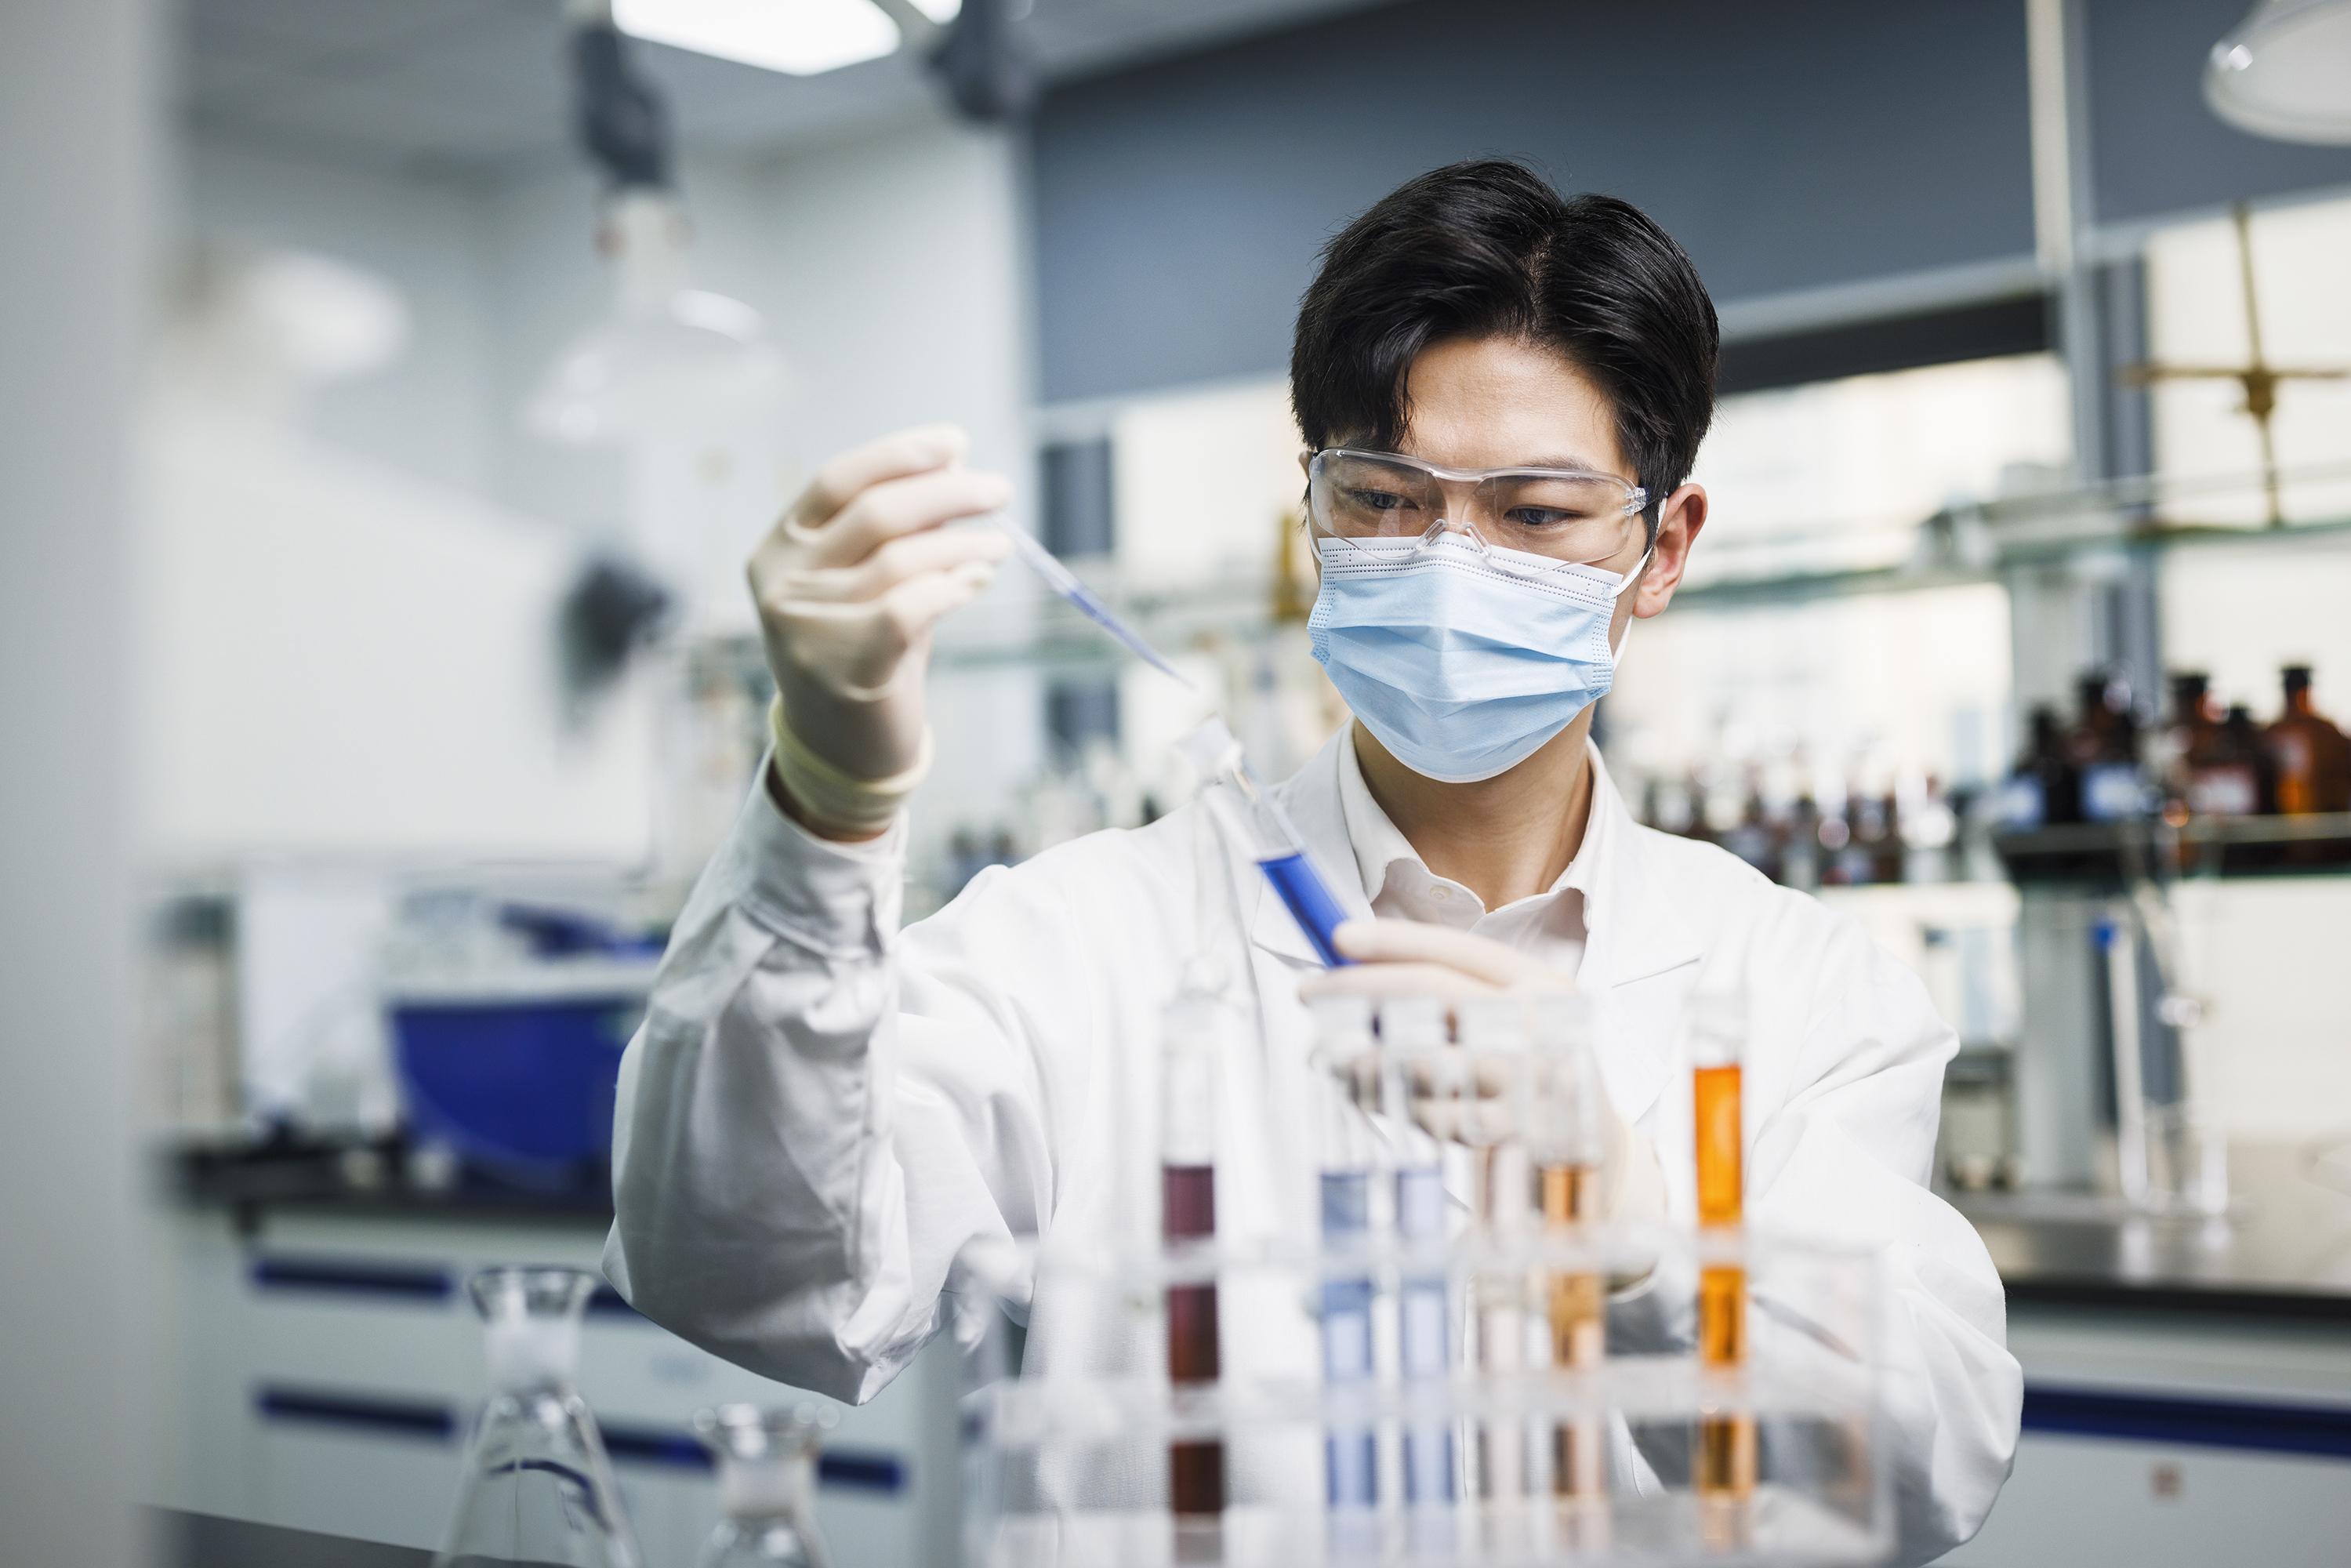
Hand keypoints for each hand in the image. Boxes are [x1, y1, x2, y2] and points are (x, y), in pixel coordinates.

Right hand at [747, 425, 1011, 824]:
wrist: (844, 751)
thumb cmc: (863, 654)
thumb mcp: (870, 583)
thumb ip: (900, 531)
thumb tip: (955, 465)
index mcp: (778, 550)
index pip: (837, 480)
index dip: (900, 453)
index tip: (956, 442)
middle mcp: (782, 584)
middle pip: (876, 513)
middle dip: (947, 492)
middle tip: (998, 490)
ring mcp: (807, 629)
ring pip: (903, 560)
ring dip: (963, 544)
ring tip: (999, 546)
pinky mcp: (844, 668)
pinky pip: (910, 606)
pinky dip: (951, 586)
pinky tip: (975, 581)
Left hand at [1297, 919, 1662, 1230]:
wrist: (1593, 1150)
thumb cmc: (1531, 1067)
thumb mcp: (1512, 1016)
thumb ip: (1452, 991)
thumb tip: (1358, 969)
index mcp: (1541, 985)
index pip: (1457, 950)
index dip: (1394, 940)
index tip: (1338, 937)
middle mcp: (1536, 1027)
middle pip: (1433, 991)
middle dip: (1360, 988)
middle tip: (1309, 992)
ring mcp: (1523, 1082)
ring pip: (1418, 1056)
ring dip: (1360, 1054)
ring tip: (1332, 1052)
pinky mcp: (1505, 1134)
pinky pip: (1425, 1112)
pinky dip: (1388, 1101)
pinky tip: (1373, 1093)